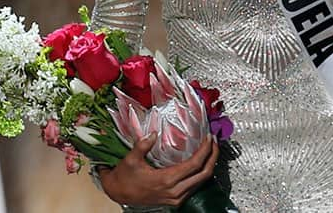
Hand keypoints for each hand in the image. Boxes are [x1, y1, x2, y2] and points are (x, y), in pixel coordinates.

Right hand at [98, 133, 218, 207]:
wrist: (117, 193)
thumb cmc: (124, 177)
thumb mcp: (131, 159)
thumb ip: (143, 145)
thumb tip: (154, 133)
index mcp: (166, 180)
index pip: (195, 165)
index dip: (206, 150)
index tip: (209, 137)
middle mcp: (174, 191)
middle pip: (204, 174)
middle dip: (214, 156)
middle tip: (214, 141)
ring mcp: (176, 198)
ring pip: (201, 182)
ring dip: (209, 165)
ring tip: (210, 148)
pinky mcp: (175, 200)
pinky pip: (195, 187)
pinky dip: (201, 174)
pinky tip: (201, 162)